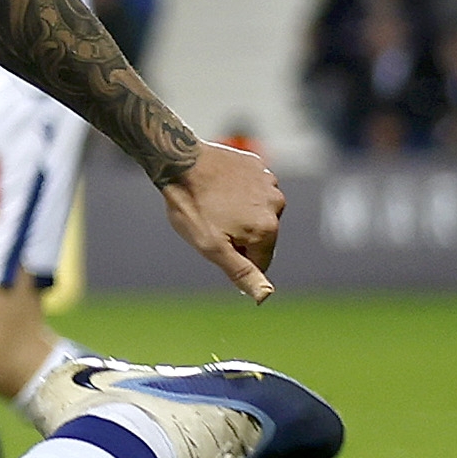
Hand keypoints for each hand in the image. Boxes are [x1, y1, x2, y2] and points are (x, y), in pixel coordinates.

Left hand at [159, 141, 283, 300]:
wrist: (180, 161)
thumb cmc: (192, 206)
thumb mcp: (212, 247)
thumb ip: (241, 272)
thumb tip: (265, 296)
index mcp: (268, 229)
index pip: (260, 262)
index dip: (235, 257)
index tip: (216, 240)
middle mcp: (276, 205)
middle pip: (261, 236)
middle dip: (239, 235)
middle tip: (212, 221)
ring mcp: (269, 182)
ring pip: (258, 212)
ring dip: (240, 212)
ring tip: (214, 203)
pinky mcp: (258, 166)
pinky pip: (253, 189)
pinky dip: (239, 191)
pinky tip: (218, 187)